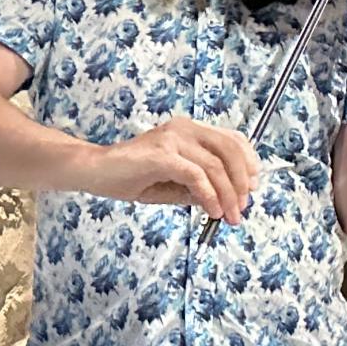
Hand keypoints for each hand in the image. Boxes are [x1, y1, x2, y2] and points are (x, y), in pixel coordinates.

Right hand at [82, 117, 259, 225]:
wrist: (94, 171)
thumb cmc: (130, 175)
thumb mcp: (172, 183)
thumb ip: (198, 187)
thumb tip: (225, 200)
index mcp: (189, 130)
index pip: (232, 139)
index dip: (248, 162)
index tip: (253, 188)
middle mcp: (184, 128)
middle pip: (230, 150)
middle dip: (242, 182)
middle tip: (242, 209)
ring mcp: (173, 139)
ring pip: (216, 165)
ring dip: (228, 195)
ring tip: (228, 217)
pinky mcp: (162, 155)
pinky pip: (196, 176)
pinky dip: (209, 196)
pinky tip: (211, 211)